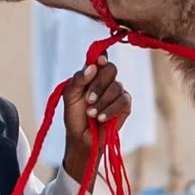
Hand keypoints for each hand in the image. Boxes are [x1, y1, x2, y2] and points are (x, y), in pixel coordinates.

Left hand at [61, 55, 131, 183]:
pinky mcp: (125, 105)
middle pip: (110, 69)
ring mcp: (117, 92)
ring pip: (117, 86)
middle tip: (88, 99)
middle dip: (98, 84)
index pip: (100, 58)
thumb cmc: (74, 116)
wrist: (82, 138)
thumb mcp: (69, 96)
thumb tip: (92, 67)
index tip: (98, 61)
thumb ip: (78, 79)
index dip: (101, 57)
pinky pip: (123, 101)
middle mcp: (106, 80)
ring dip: (102, 101)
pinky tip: (101, 118)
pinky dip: (111, 110)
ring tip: (91, 114)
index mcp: (92, 74)